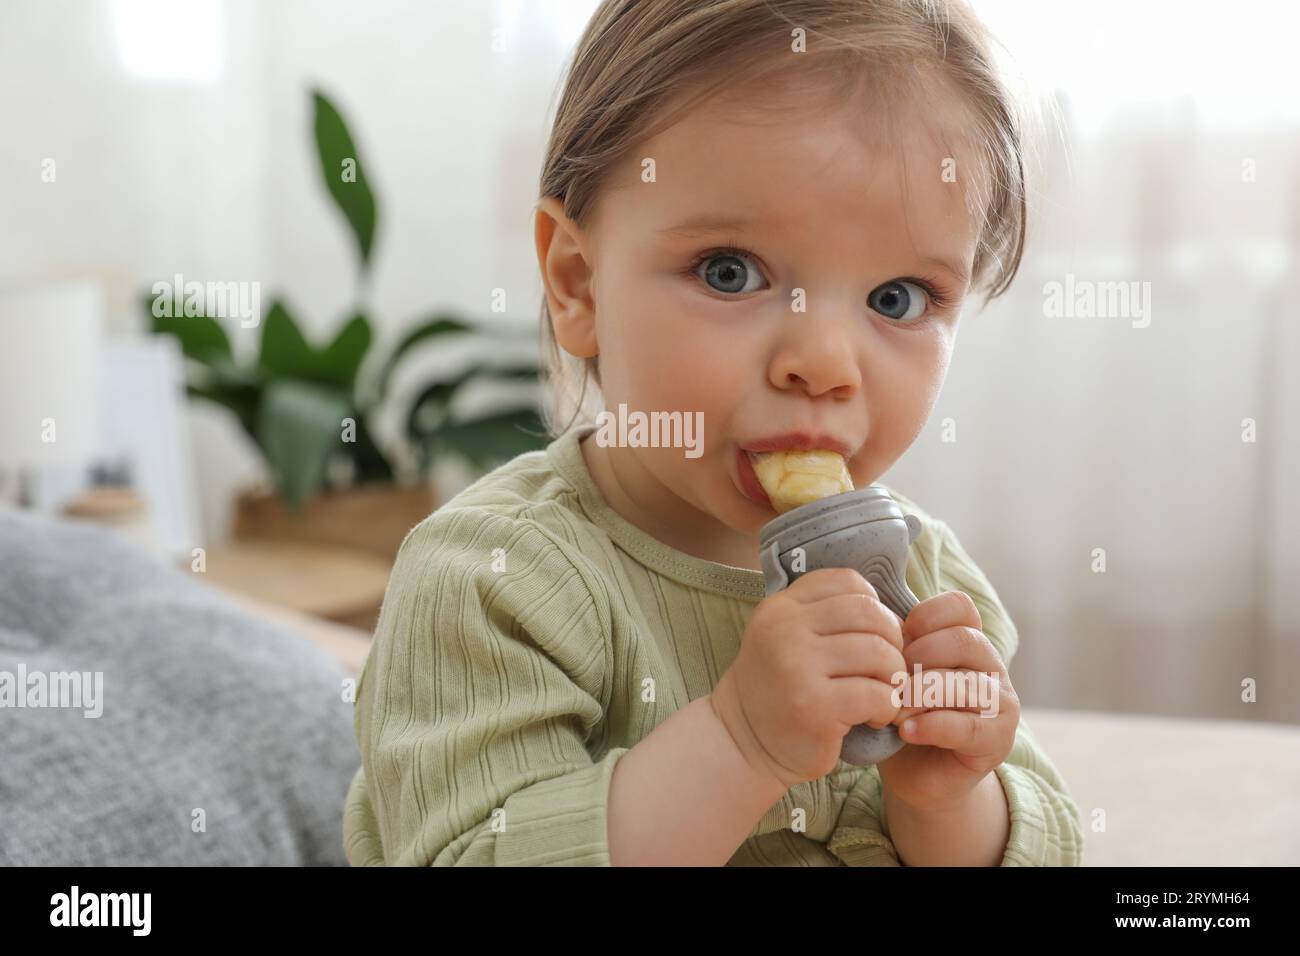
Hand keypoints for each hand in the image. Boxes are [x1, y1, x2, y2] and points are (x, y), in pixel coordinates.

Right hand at [711, 568, 905, 791]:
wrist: (744, 743)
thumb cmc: (779, 690)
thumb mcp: (786, 638)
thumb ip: (824, 615)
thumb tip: (894, 613)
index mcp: (780, 607)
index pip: (847, 582)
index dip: (875, 605)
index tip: (875, 635)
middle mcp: (784, 630)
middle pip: (870, 614)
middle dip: (893, 642)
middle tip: (888, 669)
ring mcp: (797, 668)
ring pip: (879, 653)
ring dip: (894, 677)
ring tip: (883, 694)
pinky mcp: (814, 707)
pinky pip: (877, 694)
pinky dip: (888, 707)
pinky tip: (874, 717)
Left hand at [876, 590, 1019, 811]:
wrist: (917, 774)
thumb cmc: (902, 714)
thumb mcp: (894, 674)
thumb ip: (894, 647)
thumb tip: (880, 623)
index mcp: (967, 640)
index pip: (960, 607)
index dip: (924, 617)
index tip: (895, 640)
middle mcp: (991, 666)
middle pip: (964, 640)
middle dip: (919, 656)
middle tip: (890, 680)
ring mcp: (1001, 702)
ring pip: (968, 683)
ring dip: (922, 694)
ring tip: (893, 711)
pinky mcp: (998, 740)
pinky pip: (968, 726)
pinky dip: (931, 726)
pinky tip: (906, 731)